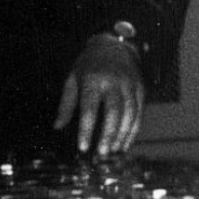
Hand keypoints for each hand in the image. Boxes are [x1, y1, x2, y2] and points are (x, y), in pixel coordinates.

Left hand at [54, 34, 145, 154]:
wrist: (114, 44)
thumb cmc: (88, 65)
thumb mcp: (72, 79)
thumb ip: (66, 104)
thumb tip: (57, 127)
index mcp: (93, 80)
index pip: (89, 109)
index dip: (86, 130)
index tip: (82, 147)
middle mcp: (113, 82)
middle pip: (113, 114)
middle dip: (108, 136)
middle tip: (101, 154)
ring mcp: (130, 86)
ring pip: (129, 115)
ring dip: (122, 136)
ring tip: (113, 152)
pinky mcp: (141, 89)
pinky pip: (139, 113)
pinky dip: (133, 130)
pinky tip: (125, 143)